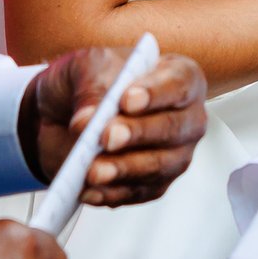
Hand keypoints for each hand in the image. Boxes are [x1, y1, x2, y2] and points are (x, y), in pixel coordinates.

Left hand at [20, 48, 207, 205]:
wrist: (70, 111)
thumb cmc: (93, 79)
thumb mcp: (87, 65)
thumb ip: (91, 86)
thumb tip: (86, 121)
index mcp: (181, 77)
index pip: (178, 84)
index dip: (155, 94)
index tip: (126, 100)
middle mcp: (187, 118)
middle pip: (172, 129)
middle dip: (137, 133)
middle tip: (107, 137)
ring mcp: (175, 155)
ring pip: (157, 166)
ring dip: (123, 169)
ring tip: (92, 171)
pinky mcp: (156, 184)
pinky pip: (138, 192)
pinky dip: (112, 192)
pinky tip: (88, 190)